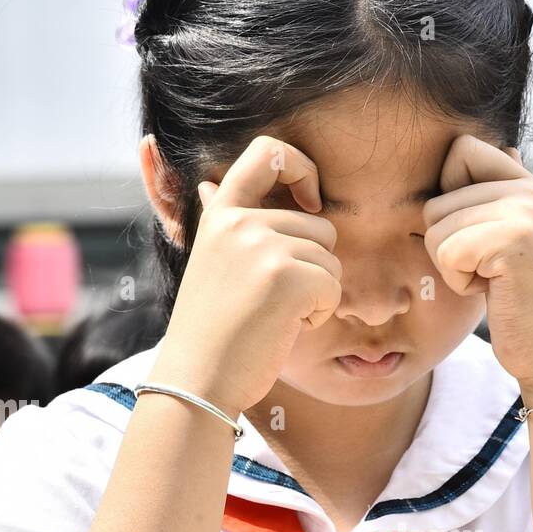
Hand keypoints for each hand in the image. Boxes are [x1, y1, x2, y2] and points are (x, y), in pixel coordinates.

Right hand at [148, 135, 341, 417]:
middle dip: (313, 267)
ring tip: (277, 316)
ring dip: (318, 293)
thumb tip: (210, 187)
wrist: (198, 379)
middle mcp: (242, 222)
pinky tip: (288, 328)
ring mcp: (264, 246)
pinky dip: (322, 312)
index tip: (309, 203)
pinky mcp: (288, 277)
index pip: (267, 152)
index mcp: (221, 213)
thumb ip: (226, 226)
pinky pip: (334, 285)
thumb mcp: (210, 263)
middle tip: (275, 302)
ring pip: (331, 258)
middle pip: (319, 226)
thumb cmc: (211, 331)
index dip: (301, 167)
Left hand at [421, 135, 532, 392]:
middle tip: (491, 273)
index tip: (475, 237)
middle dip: (449, 246)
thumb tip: (475, 150)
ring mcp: (525, 211)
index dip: (449, 194)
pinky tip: (493, 292)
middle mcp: (530, 189)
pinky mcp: (514, 239)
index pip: (461, 150)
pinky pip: (447, 252)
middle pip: (436, 201)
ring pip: (435, 227)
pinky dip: (459, 283)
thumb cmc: (523, 306)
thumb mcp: (506, 245)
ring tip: (494, 282)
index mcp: (529, 185)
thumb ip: (490, 201)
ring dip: (452, 268)